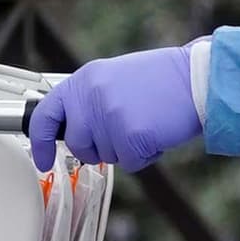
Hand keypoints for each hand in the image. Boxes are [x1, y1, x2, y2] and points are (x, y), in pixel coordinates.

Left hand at [29, 43, 202, 171]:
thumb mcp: (114, 79)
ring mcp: (109, 116)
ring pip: (105, 156)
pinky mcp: (130, 135)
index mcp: (84, 79)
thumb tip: (75, 129)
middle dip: (99, 147)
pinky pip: (130, 162)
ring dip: (125, 149)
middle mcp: (92, 96)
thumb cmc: (162, 80)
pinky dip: (145, 155)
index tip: (43, 159)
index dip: (40, 142)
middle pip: (78, 144)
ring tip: (145, 122)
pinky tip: (156, 132)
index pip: (46, 114)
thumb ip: (90, 101)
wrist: (199, 78)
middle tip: (126, 128)